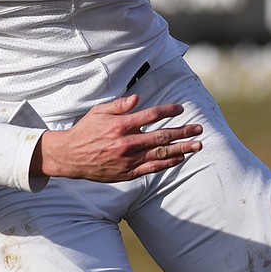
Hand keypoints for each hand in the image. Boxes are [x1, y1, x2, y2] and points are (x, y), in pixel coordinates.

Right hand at [33, 94, 202, 181]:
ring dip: (182, 149)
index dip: (168, 111)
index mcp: (120, 125)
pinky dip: (168, 163)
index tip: (181, 109)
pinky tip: (180, 158)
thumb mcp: (98, 112)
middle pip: (161, 136)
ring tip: (198, 145)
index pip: (150, 116)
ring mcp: (128, 159)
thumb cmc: (86, 131)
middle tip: (199, 129)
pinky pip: (152, 168)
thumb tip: (138, 98)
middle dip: (183, 132)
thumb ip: (119, 106)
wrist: (71, 156)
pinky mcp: (128, 172)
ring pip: (161, 154)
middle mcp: (126, 142)